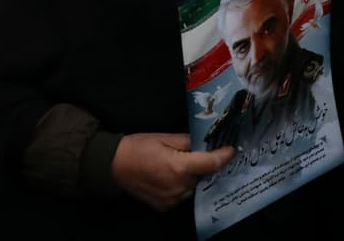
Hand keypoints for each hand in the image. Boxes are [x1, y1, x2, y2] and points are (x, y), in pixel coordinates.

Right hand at [110, 133, 233, 211]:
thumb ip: (186, 141)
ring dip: (188, 177)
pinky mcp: (164, 206)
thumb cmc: (136, 147)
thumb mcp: (162, 137)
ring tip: (173, 166)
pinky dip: (178, 186)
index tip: (231, 149)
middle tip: (189, 155)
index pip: (211, 163)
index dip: (224, 155)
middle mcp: (180, 186)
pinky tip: (165, 177)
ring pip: (191, 187)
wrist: (111, 165)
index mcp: (180, 167)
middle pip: (201, 176)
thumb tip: (203, 143)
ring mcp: (172, 199)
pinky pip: (180, 195)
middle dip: (199, 165)